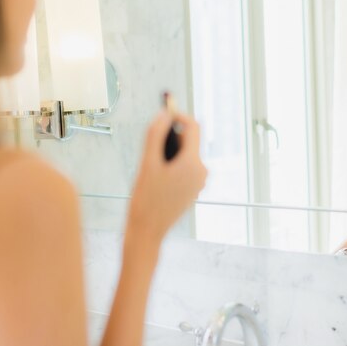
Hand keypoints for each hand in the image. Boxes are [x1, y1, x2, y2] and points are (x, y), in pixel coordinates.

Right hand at [128, 110, 207, 242]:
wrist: (147, 232)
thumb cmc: (145, 199)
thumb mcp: (147, 163)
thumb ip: (155, 135)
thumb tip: (164, 114)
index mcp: (193, 163)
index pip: (193, 127)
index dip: (178, 115)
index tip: (163, 114)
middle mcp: (201, 171)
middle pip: (189, 140)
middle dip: (170, 137)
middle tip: (150, 146)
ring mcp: (198, 182)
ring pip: (185, 154)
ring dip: (169, 152)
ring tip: (151, 167)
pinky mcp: (193, 189)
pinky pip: (185, 167)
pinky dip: (172, 164)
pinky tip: (156, 178)